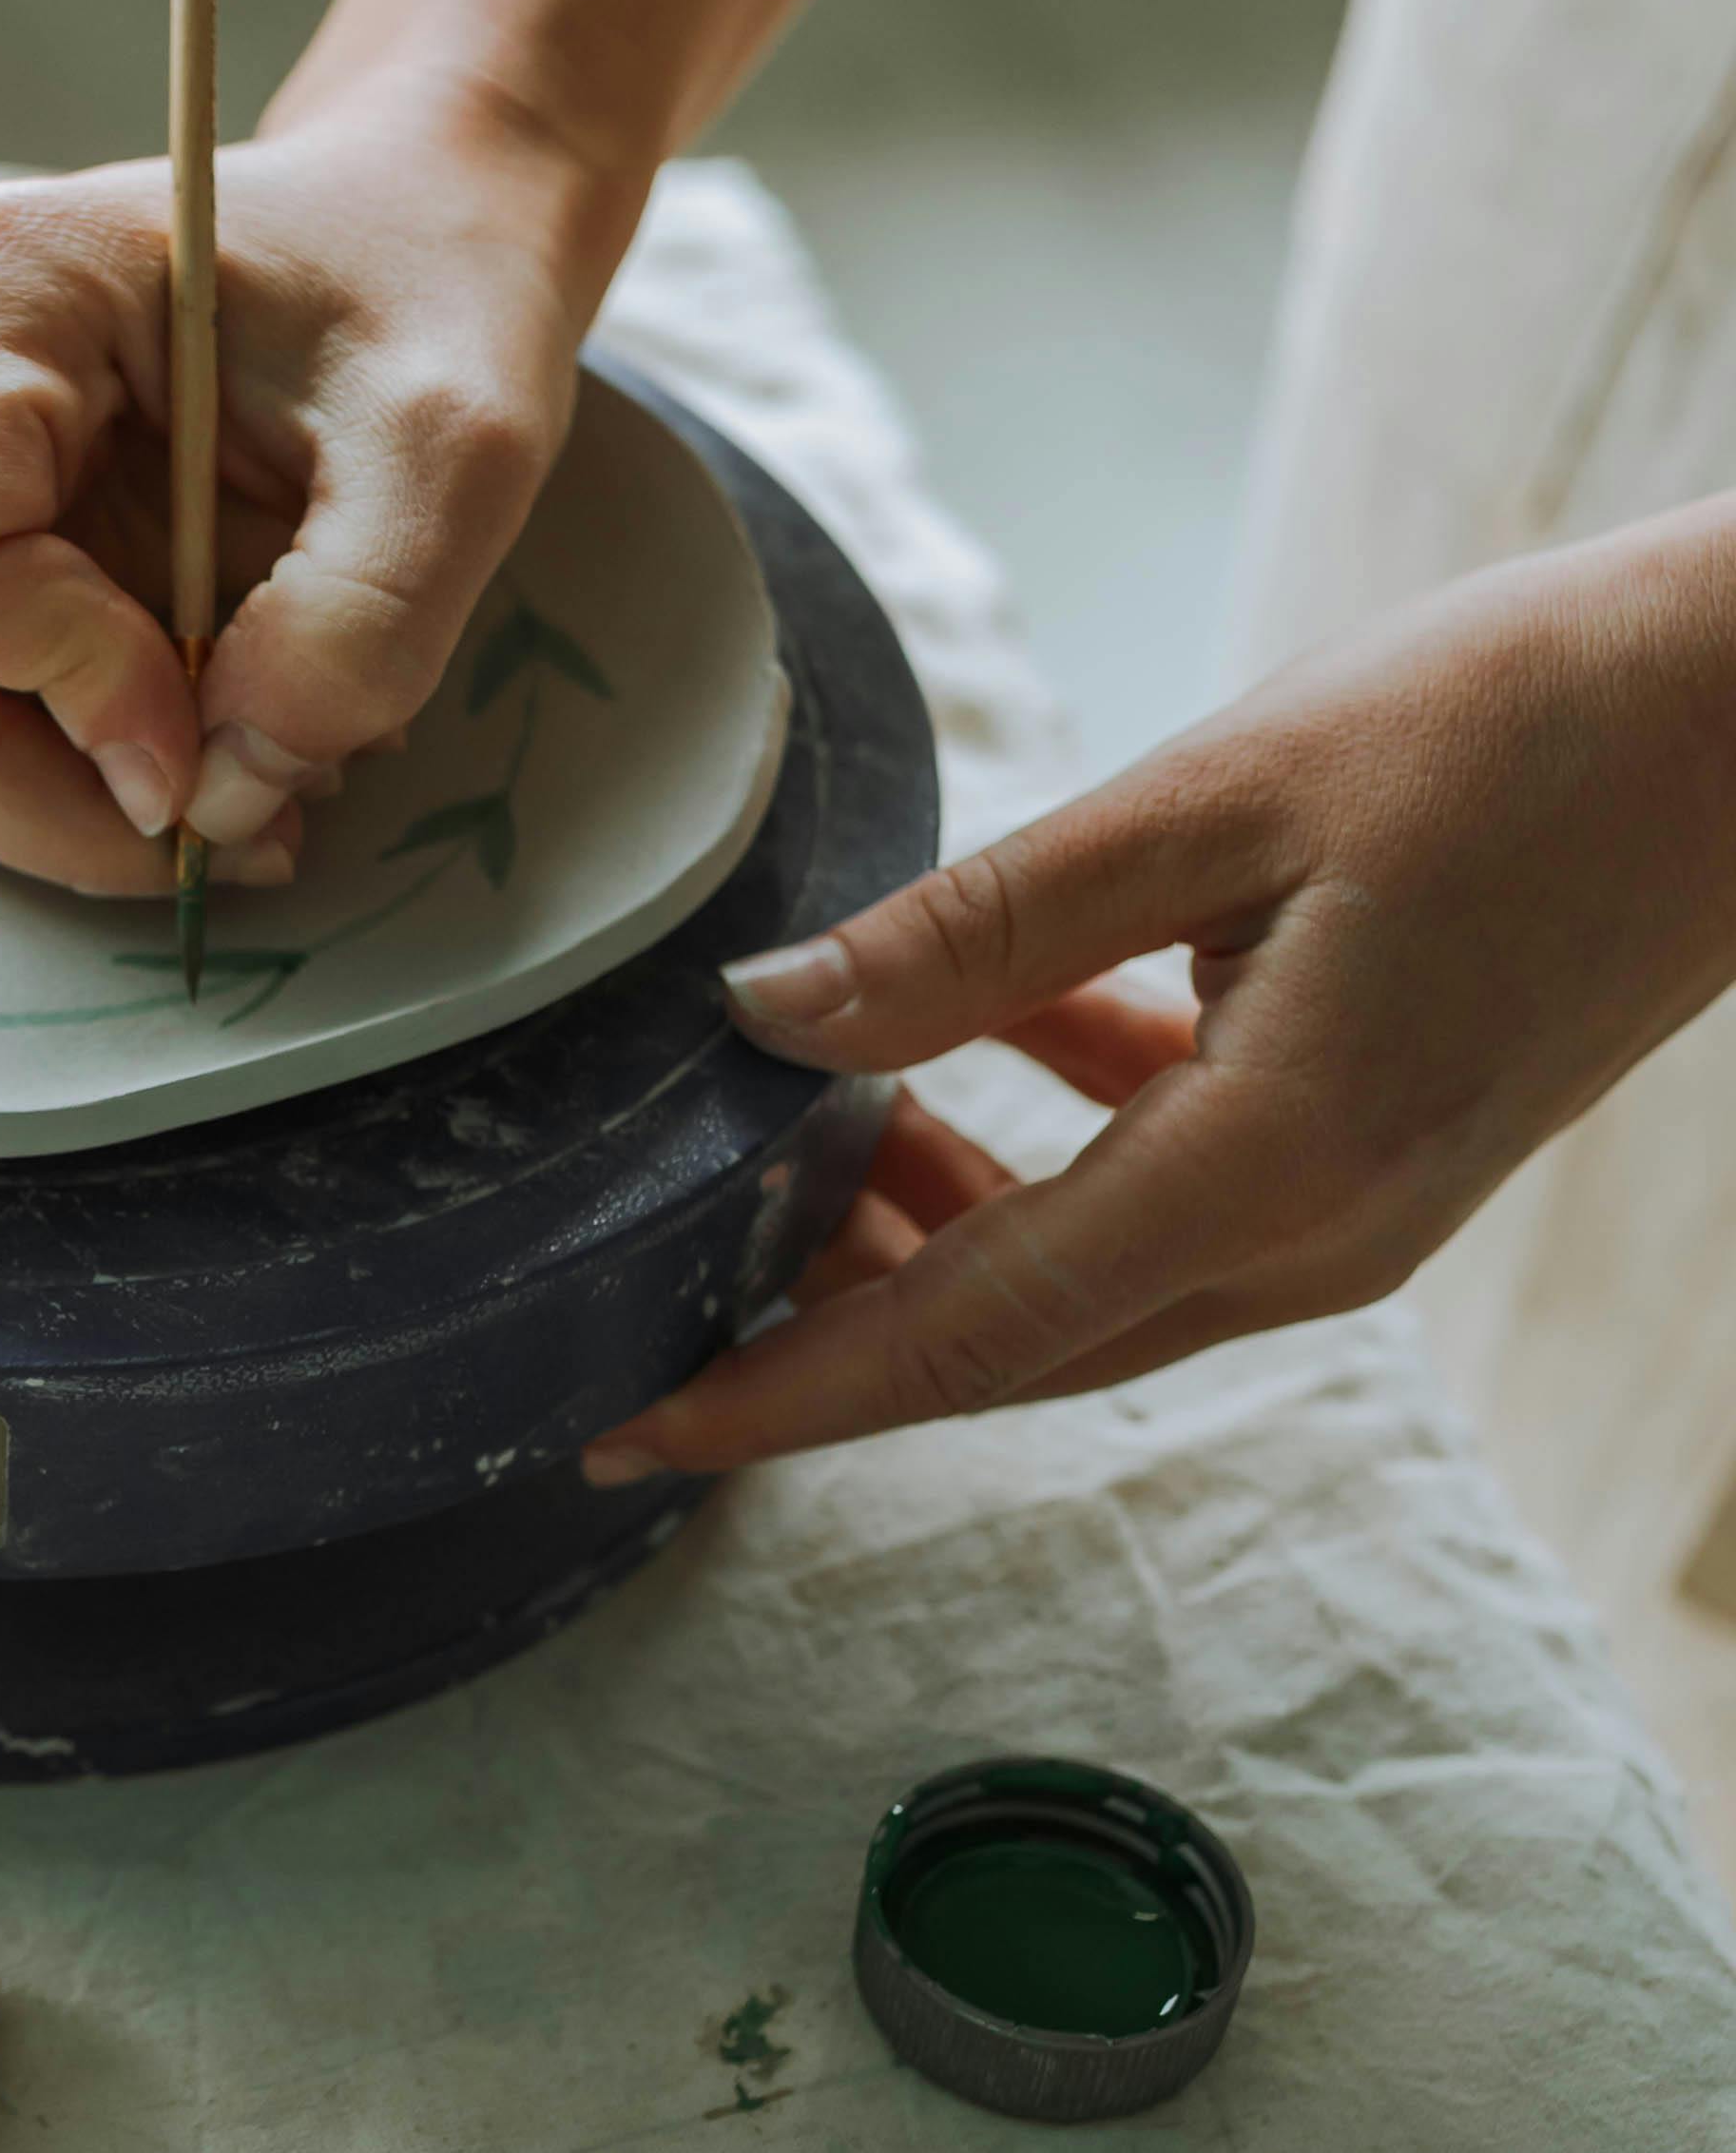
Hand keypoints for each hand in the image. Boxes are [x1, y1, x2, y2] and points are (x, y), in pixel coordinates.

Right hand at [0, 100, 616, 897]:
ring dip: (69, 793)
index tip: (232, 734)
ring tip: (248, 775)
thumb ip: (358, 627)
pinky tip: (199, 730)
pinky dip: (65, 757)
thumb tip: (220, 798)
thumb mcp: (459, 450)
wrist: (420, 208)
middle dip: (61, 798)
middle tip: (243, 827)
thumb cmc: (438, 284)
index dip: (68, 696)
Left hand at [588, 510, 1735, 1479]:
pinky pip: (1171, 1198)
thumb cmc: (1530, 721)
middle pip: (1009, 1344)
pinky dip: (1049, 1146)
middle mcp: (1316, 1241)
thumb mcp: (1222, 796)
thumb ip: (983, 928)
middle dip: (829, 1322)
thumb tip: (769, 1016)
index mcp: (1268, 1173)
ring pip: (1084, 1279)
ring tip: (793, 1132)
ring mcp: (1363, 1214)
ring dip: (936, 1227)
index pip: (959, 1336)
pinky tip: (974, 1037)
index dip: (776, 1395)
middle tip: (660, 1266)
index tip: (621, 1431)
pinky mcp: (1386, 1154)